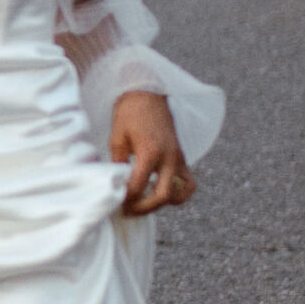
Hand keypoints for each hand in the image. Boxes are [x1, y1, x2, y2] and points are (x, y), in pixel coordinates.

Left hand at [110, 91, 194, 213]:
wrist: (148, 93)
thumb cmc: (130, 113)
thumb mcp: (117, 137)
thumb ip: (118, 163)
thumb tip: (116, 185)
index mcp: (150, 152)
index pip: (138, 186)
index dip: (126, 199)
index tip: (116, 202)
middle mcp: (169, 157)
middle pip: (163, 195)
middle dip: (145, 208)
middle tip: (129, 210)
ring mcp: (179, 159)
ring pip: (181, 193)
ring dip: (163, 202)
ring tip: (145, 201)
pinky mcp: (182, 158)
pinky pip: (188, 183)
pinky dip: (178, 193)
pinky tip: (161, 192)